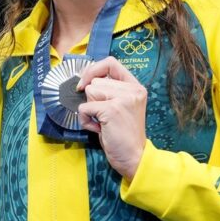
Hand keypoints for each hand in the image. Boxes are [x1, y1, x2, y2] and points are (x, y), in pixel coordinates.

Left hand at [76, 57, 147, 178]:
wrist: (134, 157)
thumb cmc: (122, 134)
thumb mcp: (121, 106)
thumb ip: (110, 91)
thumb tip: (85, 80)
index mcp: (135, 86)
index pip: (111, 63)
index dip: (93, 69)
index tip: (84, 82)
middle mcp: (132, 89)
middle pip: (95, 81)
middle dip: (93, 99)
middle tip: (105, 116)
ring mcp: (123, 99)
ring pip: (89, 92)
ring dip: (90, 109)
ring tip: (103, 123)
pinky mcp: (112, 110)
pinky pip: (84, 108)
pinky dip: (85, 120)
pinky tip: (98, 129)